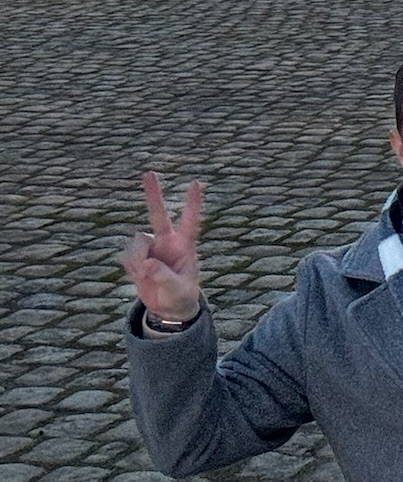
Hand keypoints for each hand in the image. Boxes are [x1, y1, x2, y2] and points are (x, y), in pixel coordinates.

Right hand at [121, 173, 202, 321]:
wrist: (167, 308)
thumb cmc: (180, 296)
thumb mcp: (178, 290)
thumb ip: (164, 277)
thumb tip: (147, 262)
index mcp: (184, 246)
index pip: (190, 222)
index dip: (192, 204)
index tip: (195, 182)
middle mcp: (166, 241)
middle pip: (158, 215)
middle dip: (153, 195)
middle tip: (149, 172)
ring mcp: (150, 247)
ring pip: (137, 243)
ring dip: (139, 261)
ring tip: (149, 276)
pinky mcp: (136, 255)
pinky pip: (127, 257)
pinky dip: (132, 268)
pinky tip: (140, 277)